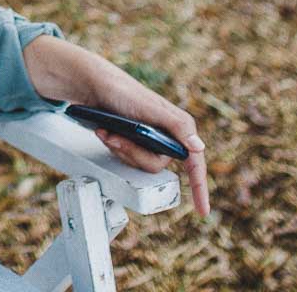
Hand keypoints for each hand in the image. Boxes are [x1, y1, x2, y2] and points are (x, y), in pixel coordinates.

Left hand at [24, 37, 211, 217]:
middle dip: (133, 153)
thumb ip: (177, 126)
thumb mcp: (151, 108)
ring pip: (138, 163)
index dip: (199, 187)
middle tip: (117, 138)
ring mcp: (148, 140)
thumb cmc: (124, 92)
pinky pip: (125, 157)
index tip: (202, 211)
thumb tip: (198, 148)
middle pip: (155, 165)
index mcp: (179, 127)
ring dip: (121, 149)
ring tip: (108, 132)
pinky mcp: (132, 141)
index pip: (194, 161)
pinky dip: (114, 146)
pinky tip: (105, 133)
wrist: (94, 85)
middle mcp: (166, 136)